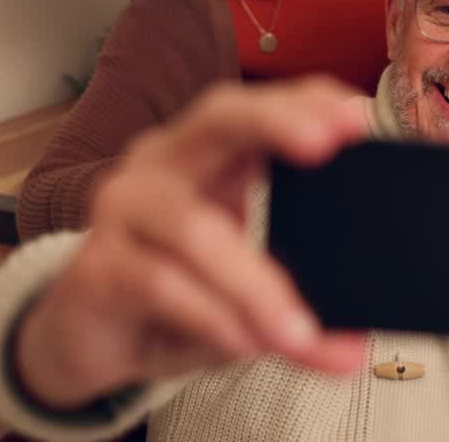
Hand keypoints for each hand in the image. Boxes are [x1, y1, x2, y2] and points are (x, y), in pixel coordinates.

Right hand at [15, 76, 369, 410]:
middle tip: (326, 141)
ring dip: (255, 284)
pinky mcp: (96, 265)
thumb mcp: (251, 299)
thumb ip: (303, 313)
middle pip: (218, 118)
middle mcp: (163, 164)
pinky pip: (160, 282)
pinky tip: (242, 342)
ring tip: (298, 331)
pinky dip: (211, 315)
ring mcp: (122, 209)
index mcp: (209, 154)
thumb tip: (353, 349)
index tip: (357, 116)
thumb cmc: (178, 300)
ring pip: (196, 227)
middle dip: (275, 122)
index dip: (307, 100)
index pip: (262, 106)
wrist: (92, 344)